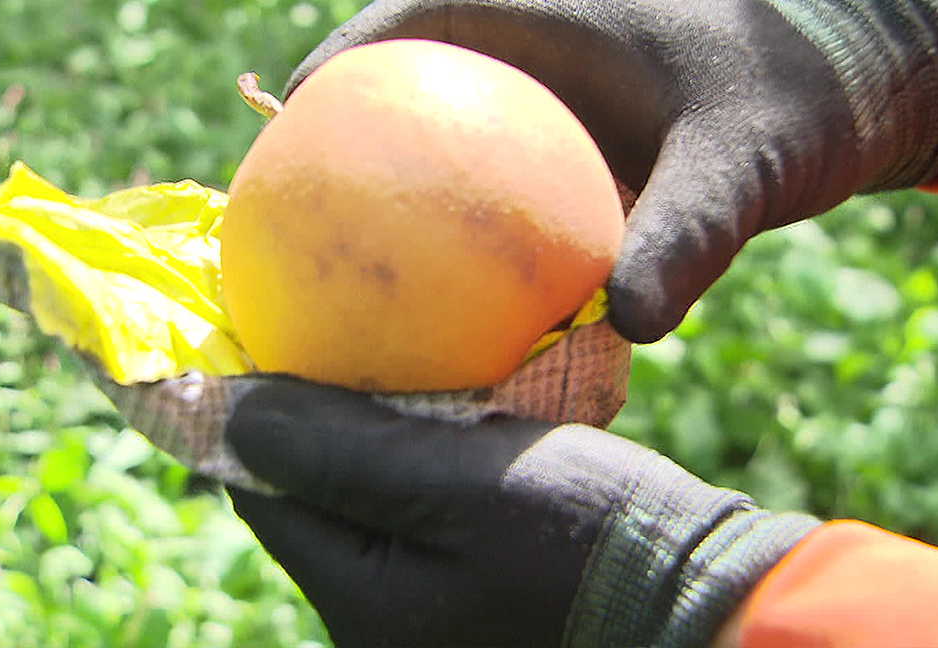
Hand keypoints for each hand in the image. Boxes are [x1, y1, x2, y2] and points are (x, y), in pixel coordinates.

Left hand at [225, 376, 819, 647]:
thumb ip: (340, 449)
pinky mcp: (479, 580)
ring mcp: (432, 603)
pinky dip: (421, 446)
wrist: (707, 600)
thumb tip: (230, 406)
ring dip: (366, 425)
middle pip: (312, 495)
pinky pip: (421, 503)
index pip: (265, 493)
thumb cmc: (586, 539)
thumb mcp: (460, 484)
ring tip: (370, 343)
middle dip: (308, 414)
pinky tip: (443, 392)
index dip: (245, 410)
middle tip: (315, 322)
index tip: (250, 327)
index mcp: (360, 600)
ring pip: (367, 496)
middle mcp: (380, 614)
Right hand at [285, 0, 937, 341]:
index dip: (348, 51)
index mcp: (563, 21)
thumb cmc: (794, 111)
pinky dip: (450, 205)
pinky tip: (435, 280)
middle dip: (344, 112)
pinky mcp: (567, 137)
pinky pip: (487, 164)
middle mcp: (543, 49)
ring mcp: (551, 94)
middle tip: (288, 185)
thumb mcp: (746, 168)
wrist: (847, 96)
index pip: (428, 12)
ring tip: (332, 235)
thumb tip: (631, 326)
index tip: (292, 110)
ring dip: (388, 158)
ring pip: (443, 116)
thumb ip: (690, 234)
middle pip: (411, 64)